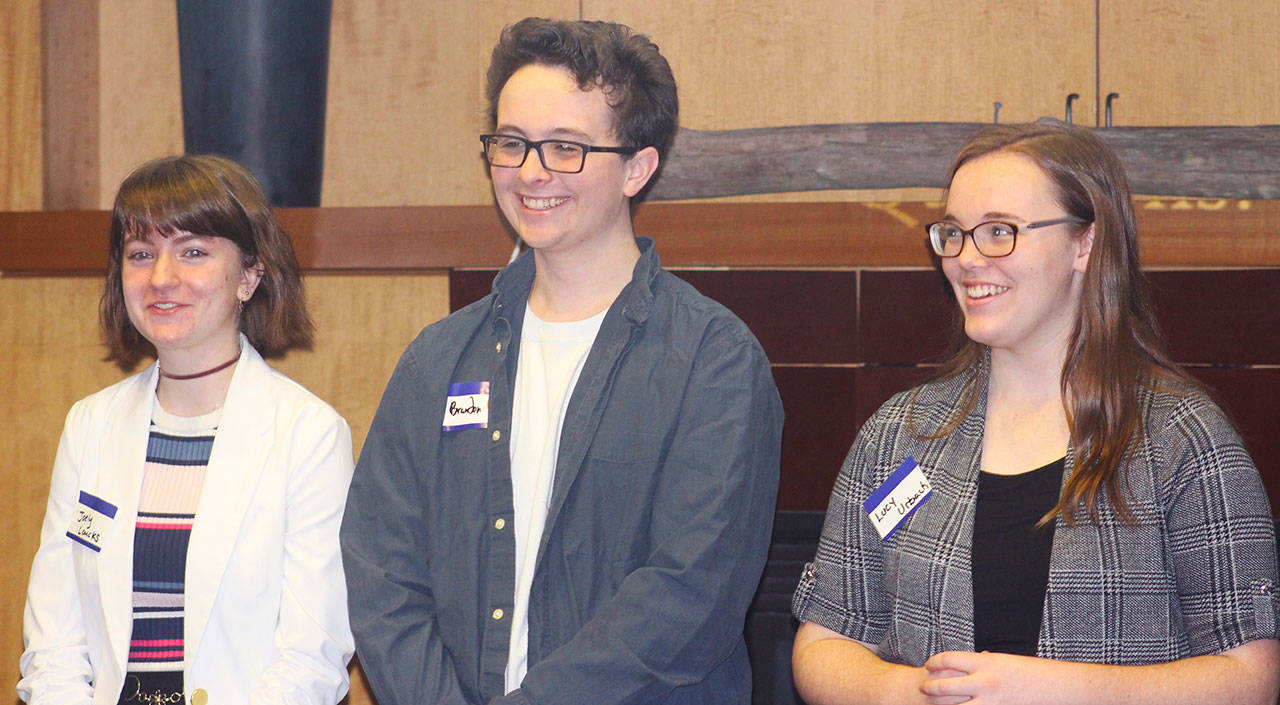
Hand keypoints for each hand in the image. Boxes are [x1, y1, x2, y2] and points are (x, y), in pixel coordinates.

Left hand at [921, 650, 1051, 704]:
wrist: (1060, 688)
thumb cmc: (1034, 672)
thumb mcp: (1005, 661)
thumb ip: (985, 664)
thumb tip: (973, 663)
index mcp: (986, 663)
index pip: (949, 659)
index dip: (934, 662)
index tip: (928, 664)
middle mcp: (985, 682)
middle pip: (945, 685)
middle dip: (930, 687)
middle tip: (923, 687)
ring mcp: (991, 702)